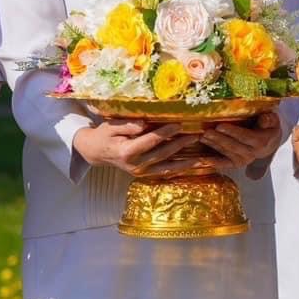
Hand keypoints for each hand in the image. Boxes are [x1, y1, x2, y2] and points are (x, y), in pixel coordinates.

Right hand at [73, 118, 202, 177]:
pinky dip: (180, 170)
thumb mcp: (110, 126)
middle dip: (181, 144)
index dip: (165, 132)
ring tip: (203, 154)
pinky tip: (194, 166)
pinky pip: (166, 173)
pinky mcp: (145, 175)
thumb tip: (143, 124)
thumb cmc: (104, 135)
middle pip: (163, 154)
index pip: (150, 140)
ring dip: (186, 162)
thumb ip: (127, 125)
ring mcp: (141, 172)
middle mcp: (135, 165)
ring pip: (168, 167)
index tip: (179, 124)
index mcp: (126, 151)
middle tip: (197, 135)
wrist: (95, 152)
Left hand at [201, 111, 284, 176]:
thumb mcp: (272, 121)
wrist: (269, 141)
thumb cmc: (268, 127)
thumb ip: (269, 119)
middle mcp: (253, 153)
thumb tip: (264, 118)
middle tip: (207, 132)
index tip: (220, 126)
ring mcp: (244, 160)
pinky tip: (203, 159)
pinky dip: (214, 162)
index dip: (233, 132)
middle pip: (234, 146)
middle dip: (219, 139)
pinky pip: (224, 164)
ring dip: (214, 146)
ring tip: (202, 138)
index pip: (246, 137)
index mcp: (261, 141)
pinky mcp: (236, 163)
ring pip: (227, 153)